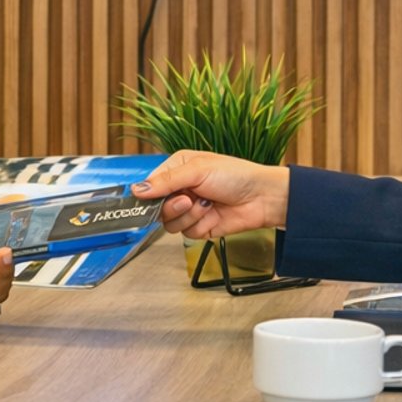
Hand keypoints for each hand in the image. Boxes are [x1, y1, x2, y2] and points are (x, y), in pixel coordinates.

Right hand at [129, 150, 290, 238]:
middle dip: (172, 206)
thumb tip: (138, 189)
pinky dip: (199, 224)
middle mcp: (182, 189)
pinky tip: (213, 213)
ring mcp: (190, 209)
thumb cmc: (236, 175)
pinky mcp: (200, 226)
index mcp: (178, 169)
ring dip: (188, 215)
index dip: (149, 194)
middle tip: (187, 199)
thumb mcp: (197, 171)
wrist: (262, 198)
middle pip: (157, 207)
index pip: (150, 185)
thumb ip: (166, 181)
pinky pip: (186, 233)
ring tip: (206, 204)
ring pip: (170, 223)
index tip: (149, 200)